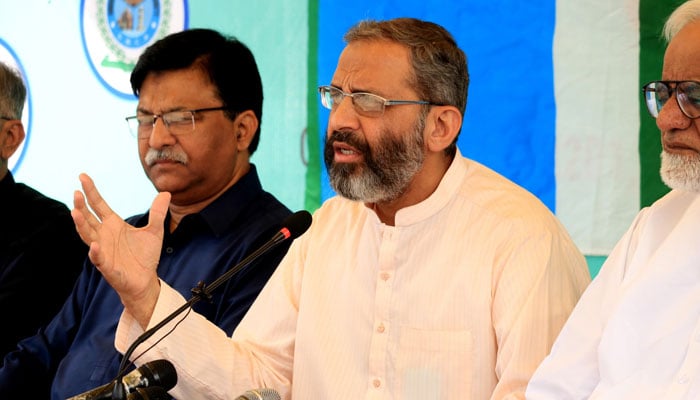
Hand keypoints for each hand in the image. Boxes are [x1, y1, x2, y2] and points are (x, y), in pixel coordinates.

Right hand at [71, 173, 170, 326]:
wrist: (145, 280)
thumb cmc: (145, 256)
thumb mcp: (155, 231)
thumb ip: (157, 212)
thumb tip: (166, 193)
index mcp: (113, 224)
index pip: (98, 204)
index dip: (91, 191)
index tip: (82, 176)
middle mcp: (104, 235)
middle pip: (88, 217)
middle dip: (81, 205)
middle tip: (76, 192)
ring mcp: (103, 250)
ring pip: (87, 236)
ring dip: (81, 225)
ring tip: (75, 212)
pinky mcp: (107, 266)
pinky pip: (98, 259)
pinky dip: (96, 253)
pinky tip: (95, 246)